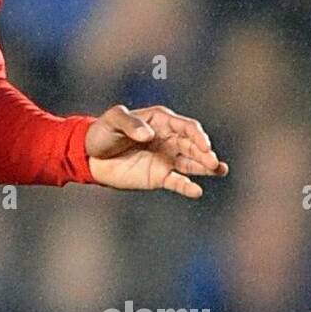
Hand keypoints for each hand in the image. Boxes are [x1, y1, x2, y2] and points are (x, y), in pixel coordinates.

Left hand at [85, 104, 228, 198]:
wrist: (90, 155)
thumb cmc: (102, 131)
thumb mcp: (113, 120)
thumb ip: (130, 124)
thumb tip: (148, 134)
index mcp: (162, 120)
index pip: (187, 127)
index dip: (197, 135)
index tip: (203, 145)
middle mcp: (169, 139)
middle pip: (193, 145)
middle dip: (205, 152)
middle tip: (213, 162)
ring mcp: (166, 158)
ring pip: (192, 163)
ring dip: (206, 167)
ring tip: (220, 170)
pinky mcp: (159, 176)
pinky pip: (177, 181)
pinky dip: (187, 186)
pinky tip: (196, 191)